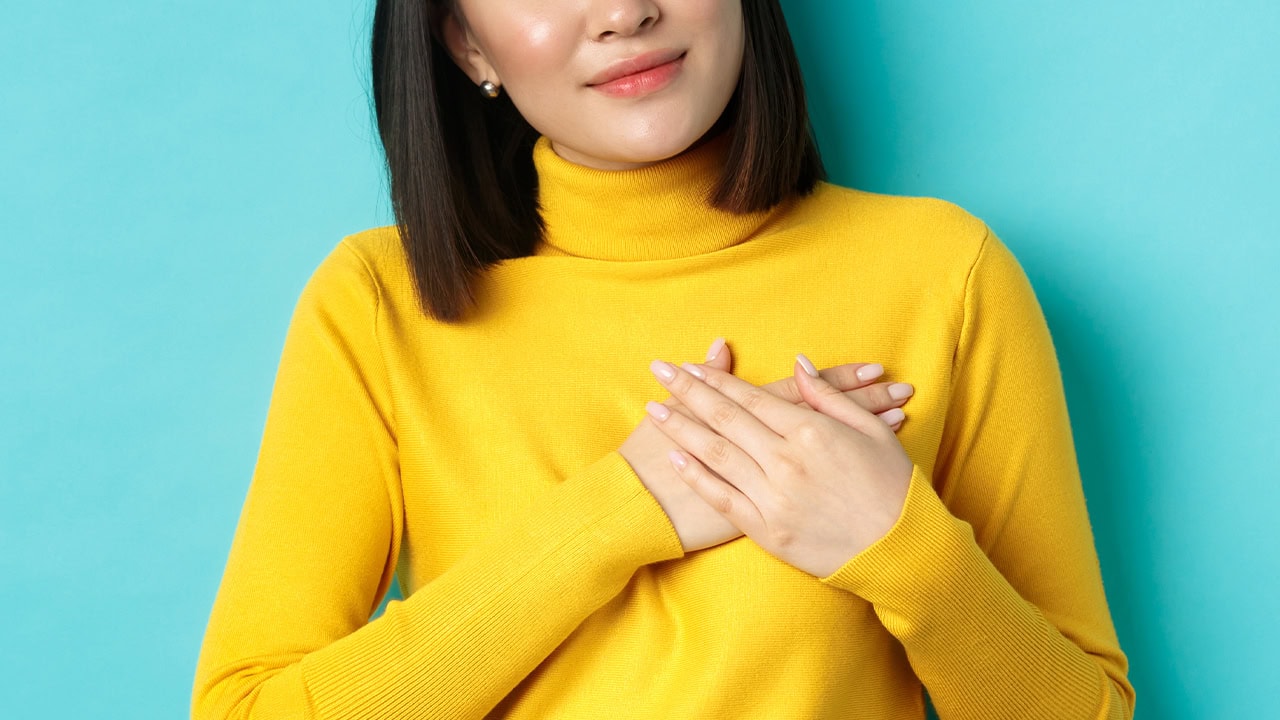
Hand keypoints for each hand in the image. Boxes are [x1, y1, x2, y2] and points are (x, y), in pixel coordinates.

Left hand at [643, 353, 914, 576]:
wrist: (900, 551)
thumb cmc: (892, 487)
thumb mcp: (871, 431)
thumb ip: (828, 395)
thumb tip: (798, 362)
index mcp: (812, 431)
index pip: (751, 397)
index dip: (716, 379)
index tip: (688, 364)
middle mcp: (787, 460)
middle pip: (726, 418)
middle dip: (688, 391)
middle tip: (658, 371)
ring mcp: (775, 497)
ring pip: (717, 454)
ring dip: (681, 429)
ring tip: (653, 408)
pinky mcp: (768, 531)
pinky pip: (723, 498)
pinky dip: (697, 477)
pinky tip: (674, 458)